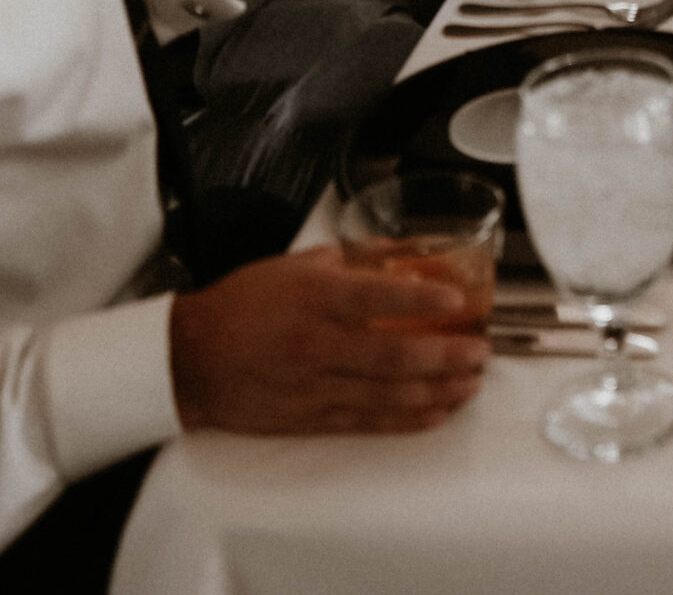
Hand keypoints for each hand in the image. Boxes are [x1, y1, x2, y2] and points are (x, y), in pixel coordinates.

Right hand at [170, 248, 487, 434]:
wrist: (193, 359)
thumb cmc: (245, 304)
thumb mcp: (301, 264)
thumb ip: (358, 259)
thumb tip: (409, 251)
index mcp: (316, 297)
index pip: (378, 296)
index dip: (422, 296)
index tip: (458, 298)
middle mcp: (318, 343)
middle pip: (394, 352)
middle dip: (445, 354)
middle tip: (480, 350)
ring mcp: (315, 385)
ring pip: (388, 392)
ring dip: (437, 390)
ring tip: (470, 383)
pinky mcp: (310, 418)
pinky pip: (368, 421)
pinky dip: (406, 418)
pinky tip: (435, 411)